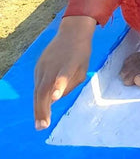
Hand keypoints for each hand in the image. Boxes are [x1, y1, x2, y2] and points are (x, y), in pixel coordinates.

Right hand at [33, 15, 95, 129]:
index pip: (63, 75)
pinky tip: (41, 108)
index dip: (59, 85)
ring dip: (38, 107)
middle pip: (44, 90)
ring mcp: (43, 66)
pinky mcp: (38, 66)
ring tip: (40, 123)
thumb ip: (71, 84)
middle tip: (42, 126)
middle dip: (42, 109)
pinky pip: (39, 84)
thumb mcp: (83, 69)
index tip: (56, 96)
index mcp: (69, 64)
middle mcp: (53, 66)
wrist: (72, 32)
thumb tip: (56, 98)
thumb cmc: (81, 52)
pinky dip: (39, 96)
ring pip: (38, 90)